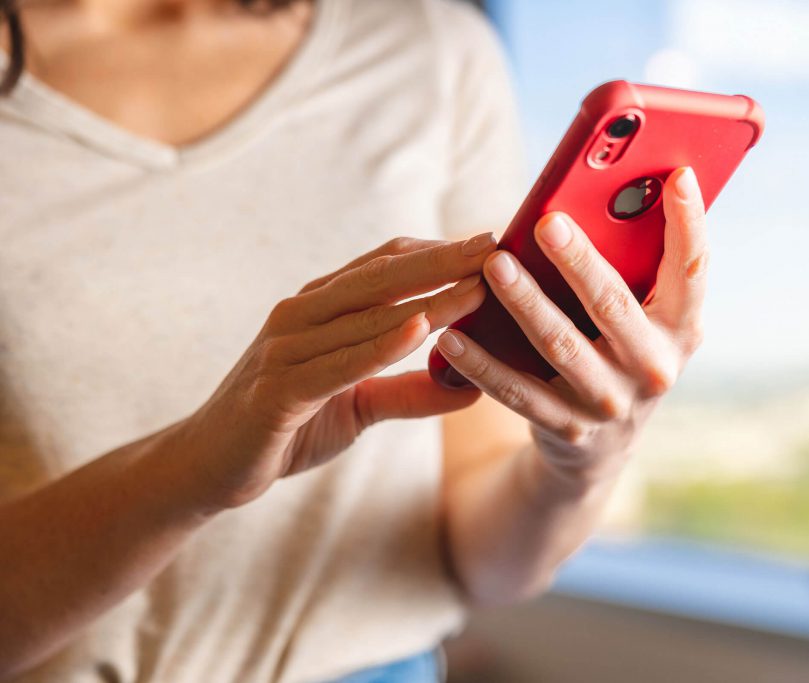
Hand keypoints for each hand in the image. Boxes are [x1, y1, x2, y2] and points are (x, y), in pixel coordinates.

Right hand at [174, 234, 495, 510]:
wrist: (206, 468)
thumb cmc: (284, 428)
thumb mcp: (359, 405)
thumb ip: (410, 392)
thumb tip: (472, 385)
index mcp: (319, 309)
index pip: (385, 265)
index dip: (438, 251)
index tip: (491, 243)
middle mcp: (301, 315)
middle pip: (382, 276)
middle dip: (444, 259)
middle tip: (497, 244)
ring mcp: (285, 348)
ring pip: (367, 316)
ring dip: (429, 298)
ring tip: (479, 285)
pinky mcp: (276, 391)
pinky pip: (336, 363)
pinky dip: (378, 345)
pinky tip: (420, 329)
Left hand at [435, 168, 707, 487]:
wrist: (605, 445)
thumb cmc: (620, 351)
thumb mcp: (645, 319)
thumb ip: (635, 268)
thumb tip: (611, 194)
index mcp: (681, 330)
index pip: (693, 270)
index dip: (689, 223)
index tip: (677, 174)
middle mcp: (654, 369)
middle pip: (614, 306)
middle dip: (580, 261)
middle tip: (546, 222)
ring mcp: (609, 403)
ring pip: (561, 347)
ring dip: (525, 303)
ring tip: (494, 265)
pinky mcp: (566, 428)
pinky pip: (518, 392)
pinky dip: (482, 365)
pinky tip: (452, 336)